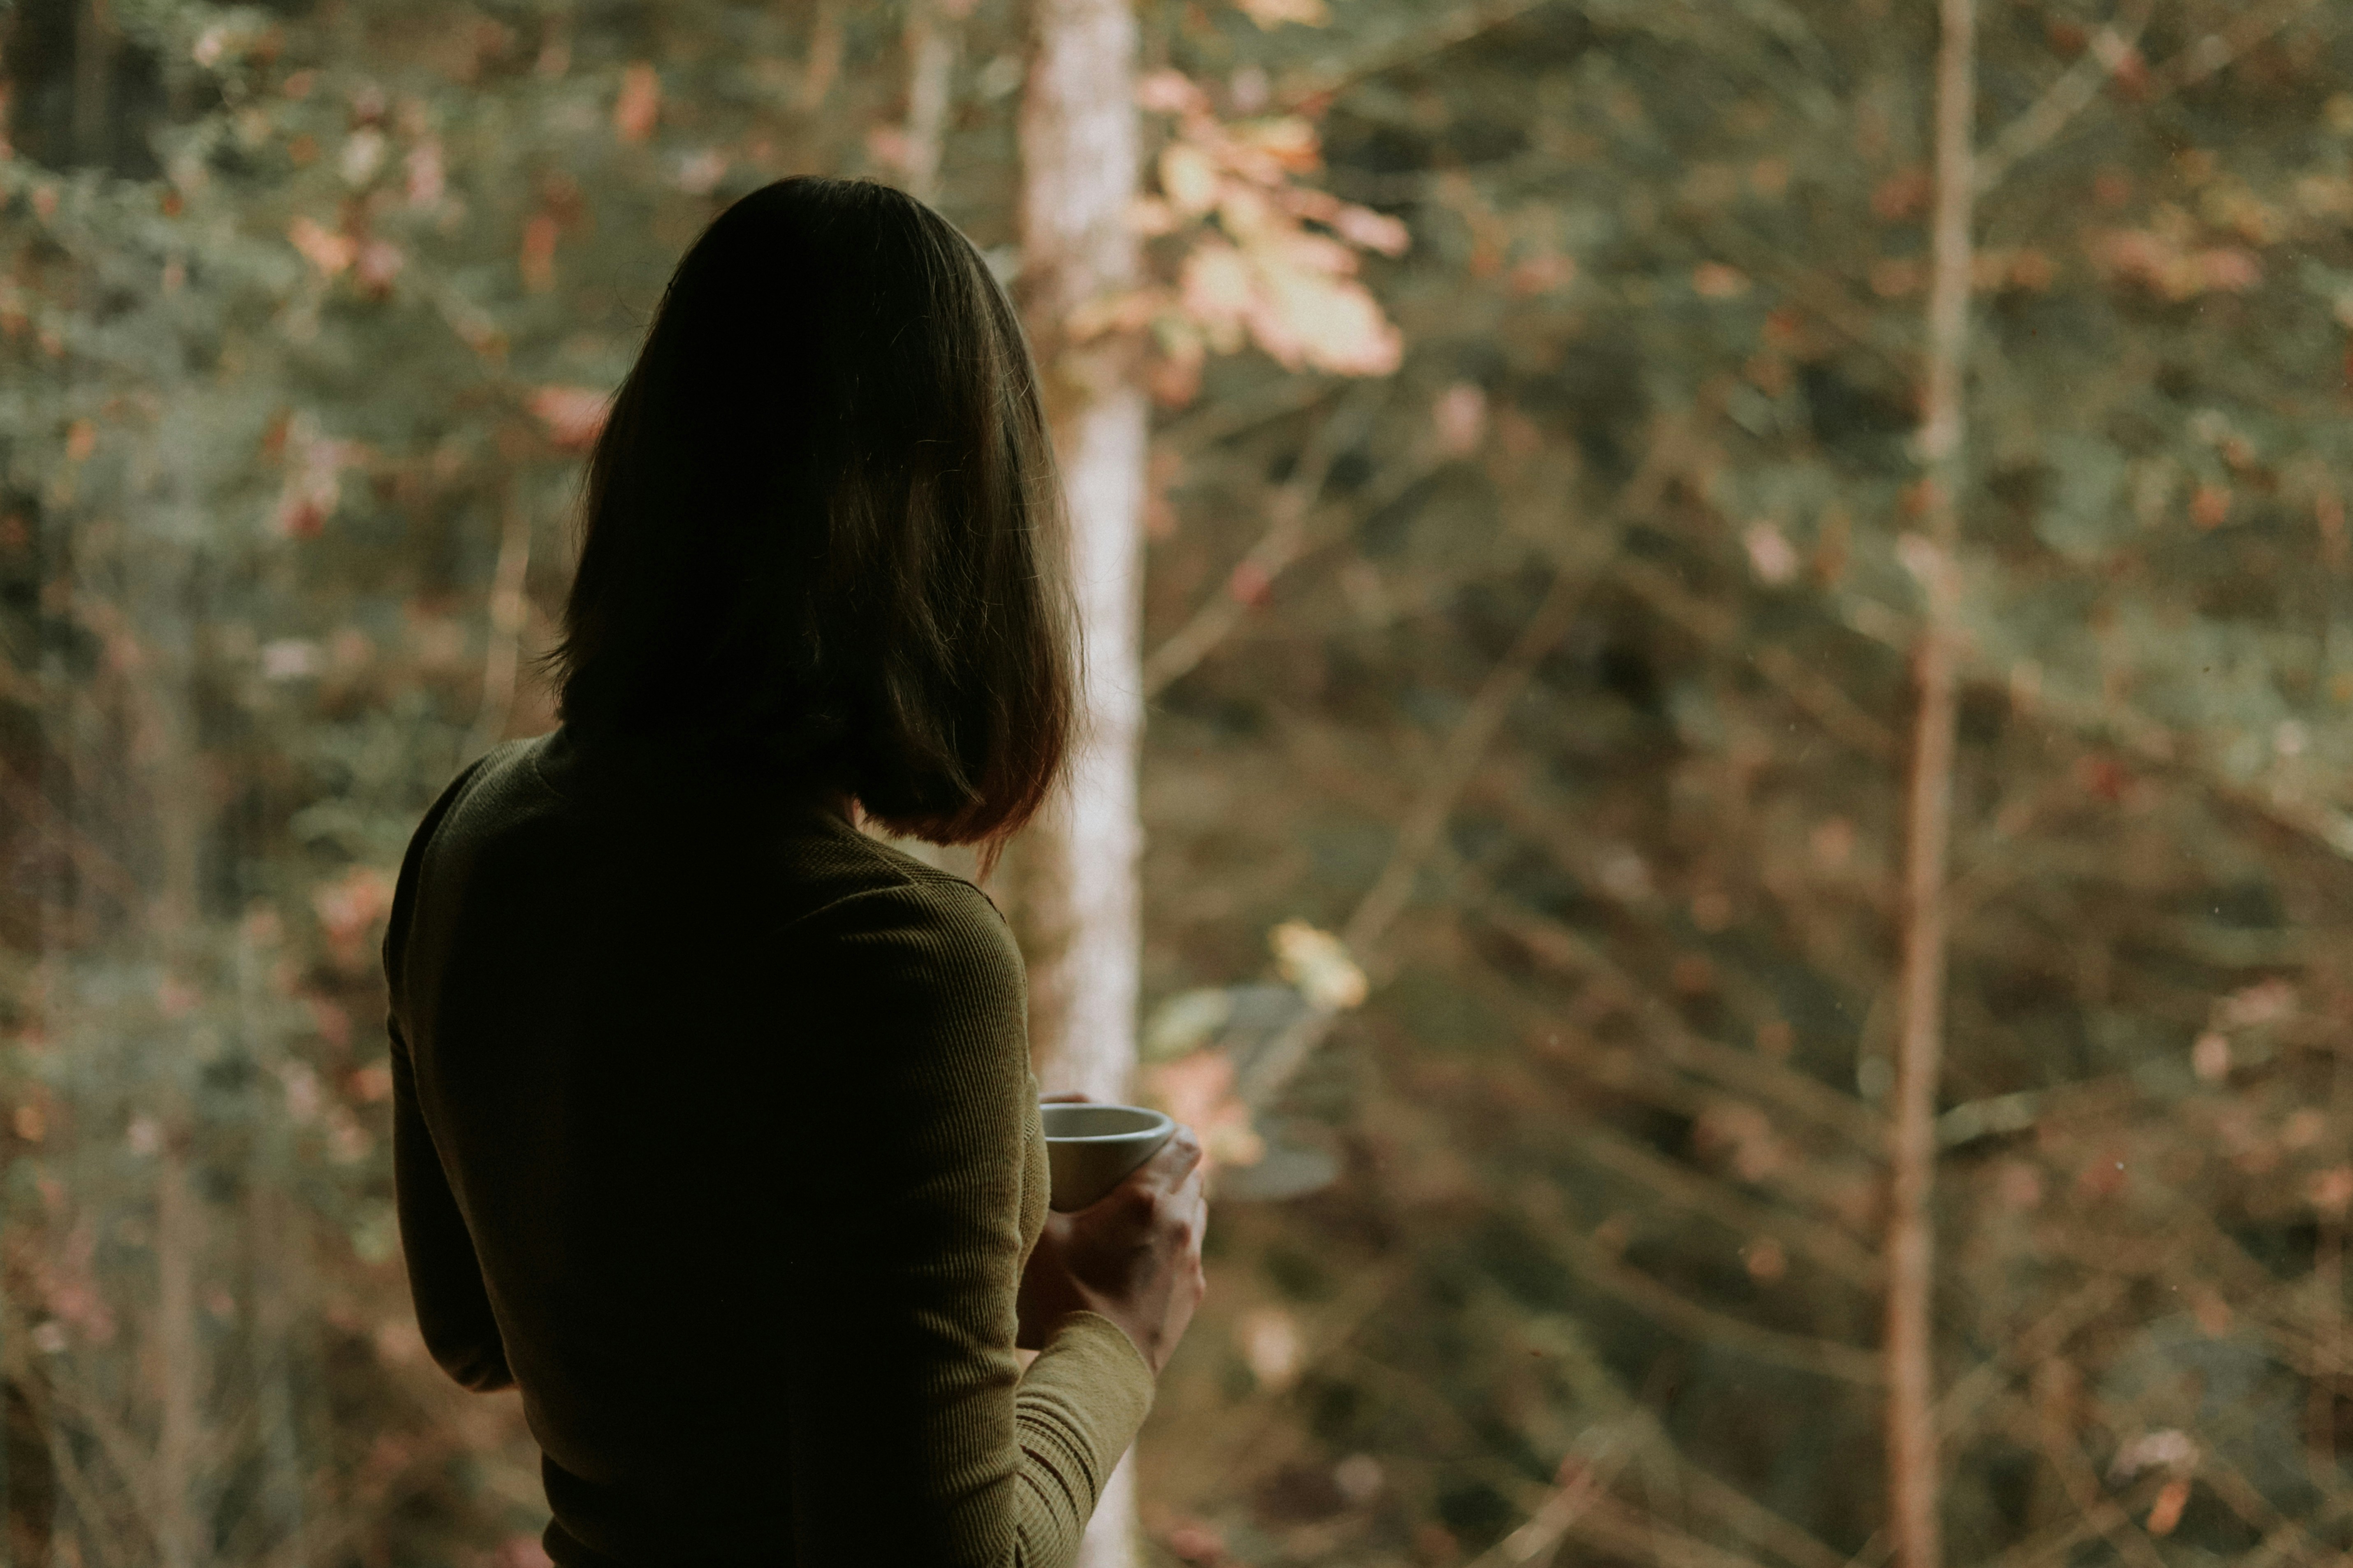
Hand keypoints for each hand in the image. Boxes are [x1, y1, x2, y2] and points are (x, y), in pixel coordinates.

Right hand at [1016, 1122, 1207, 1375]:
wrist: (1099, 1367)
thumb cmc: (1066, 1296)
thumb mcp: (1040, 1236)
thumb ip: (1033, 1194)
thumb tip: (1016, 1164)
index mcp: (1148, 1199)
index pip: (1185, 1144)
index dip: (1173, 1134)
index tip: (1154, 1136)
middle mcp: (1181, 1224)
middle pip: (1193, 1178)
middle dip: (1171, 1170)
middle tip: (1138, 1174)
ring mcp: (1192, 1261)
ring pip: (1197, 1215)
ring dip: (1177, 1207)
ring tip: (1144, 1216)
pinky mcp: (1194, 1293)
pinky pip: (1193, 1254)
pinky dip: (1177, 1246)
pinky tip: (1147, 1258)